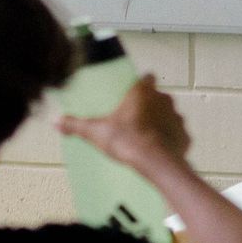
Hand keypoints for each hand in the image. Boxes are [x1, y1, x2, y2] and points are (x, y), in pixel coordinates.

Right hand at [56, 75, 192, 172]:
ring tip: (144, 135)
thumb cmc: (126, 140)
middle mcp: (164, 100)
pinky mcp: (186, 136)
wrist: (157, 165)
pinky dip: (169, 139)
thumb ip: (75, 124)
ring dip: (160, 121)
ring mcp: (178, 118)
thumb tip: (55, 121)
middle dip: (148, 103)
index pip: (147, 77)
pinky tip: (157, 148)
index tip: (132, 91)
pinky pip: (177, 134)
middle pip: (158, 96)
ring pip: (169, 114)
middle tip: (132, 116)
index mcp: (142, 93)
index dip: (140, 83)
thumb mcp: (94, 132)